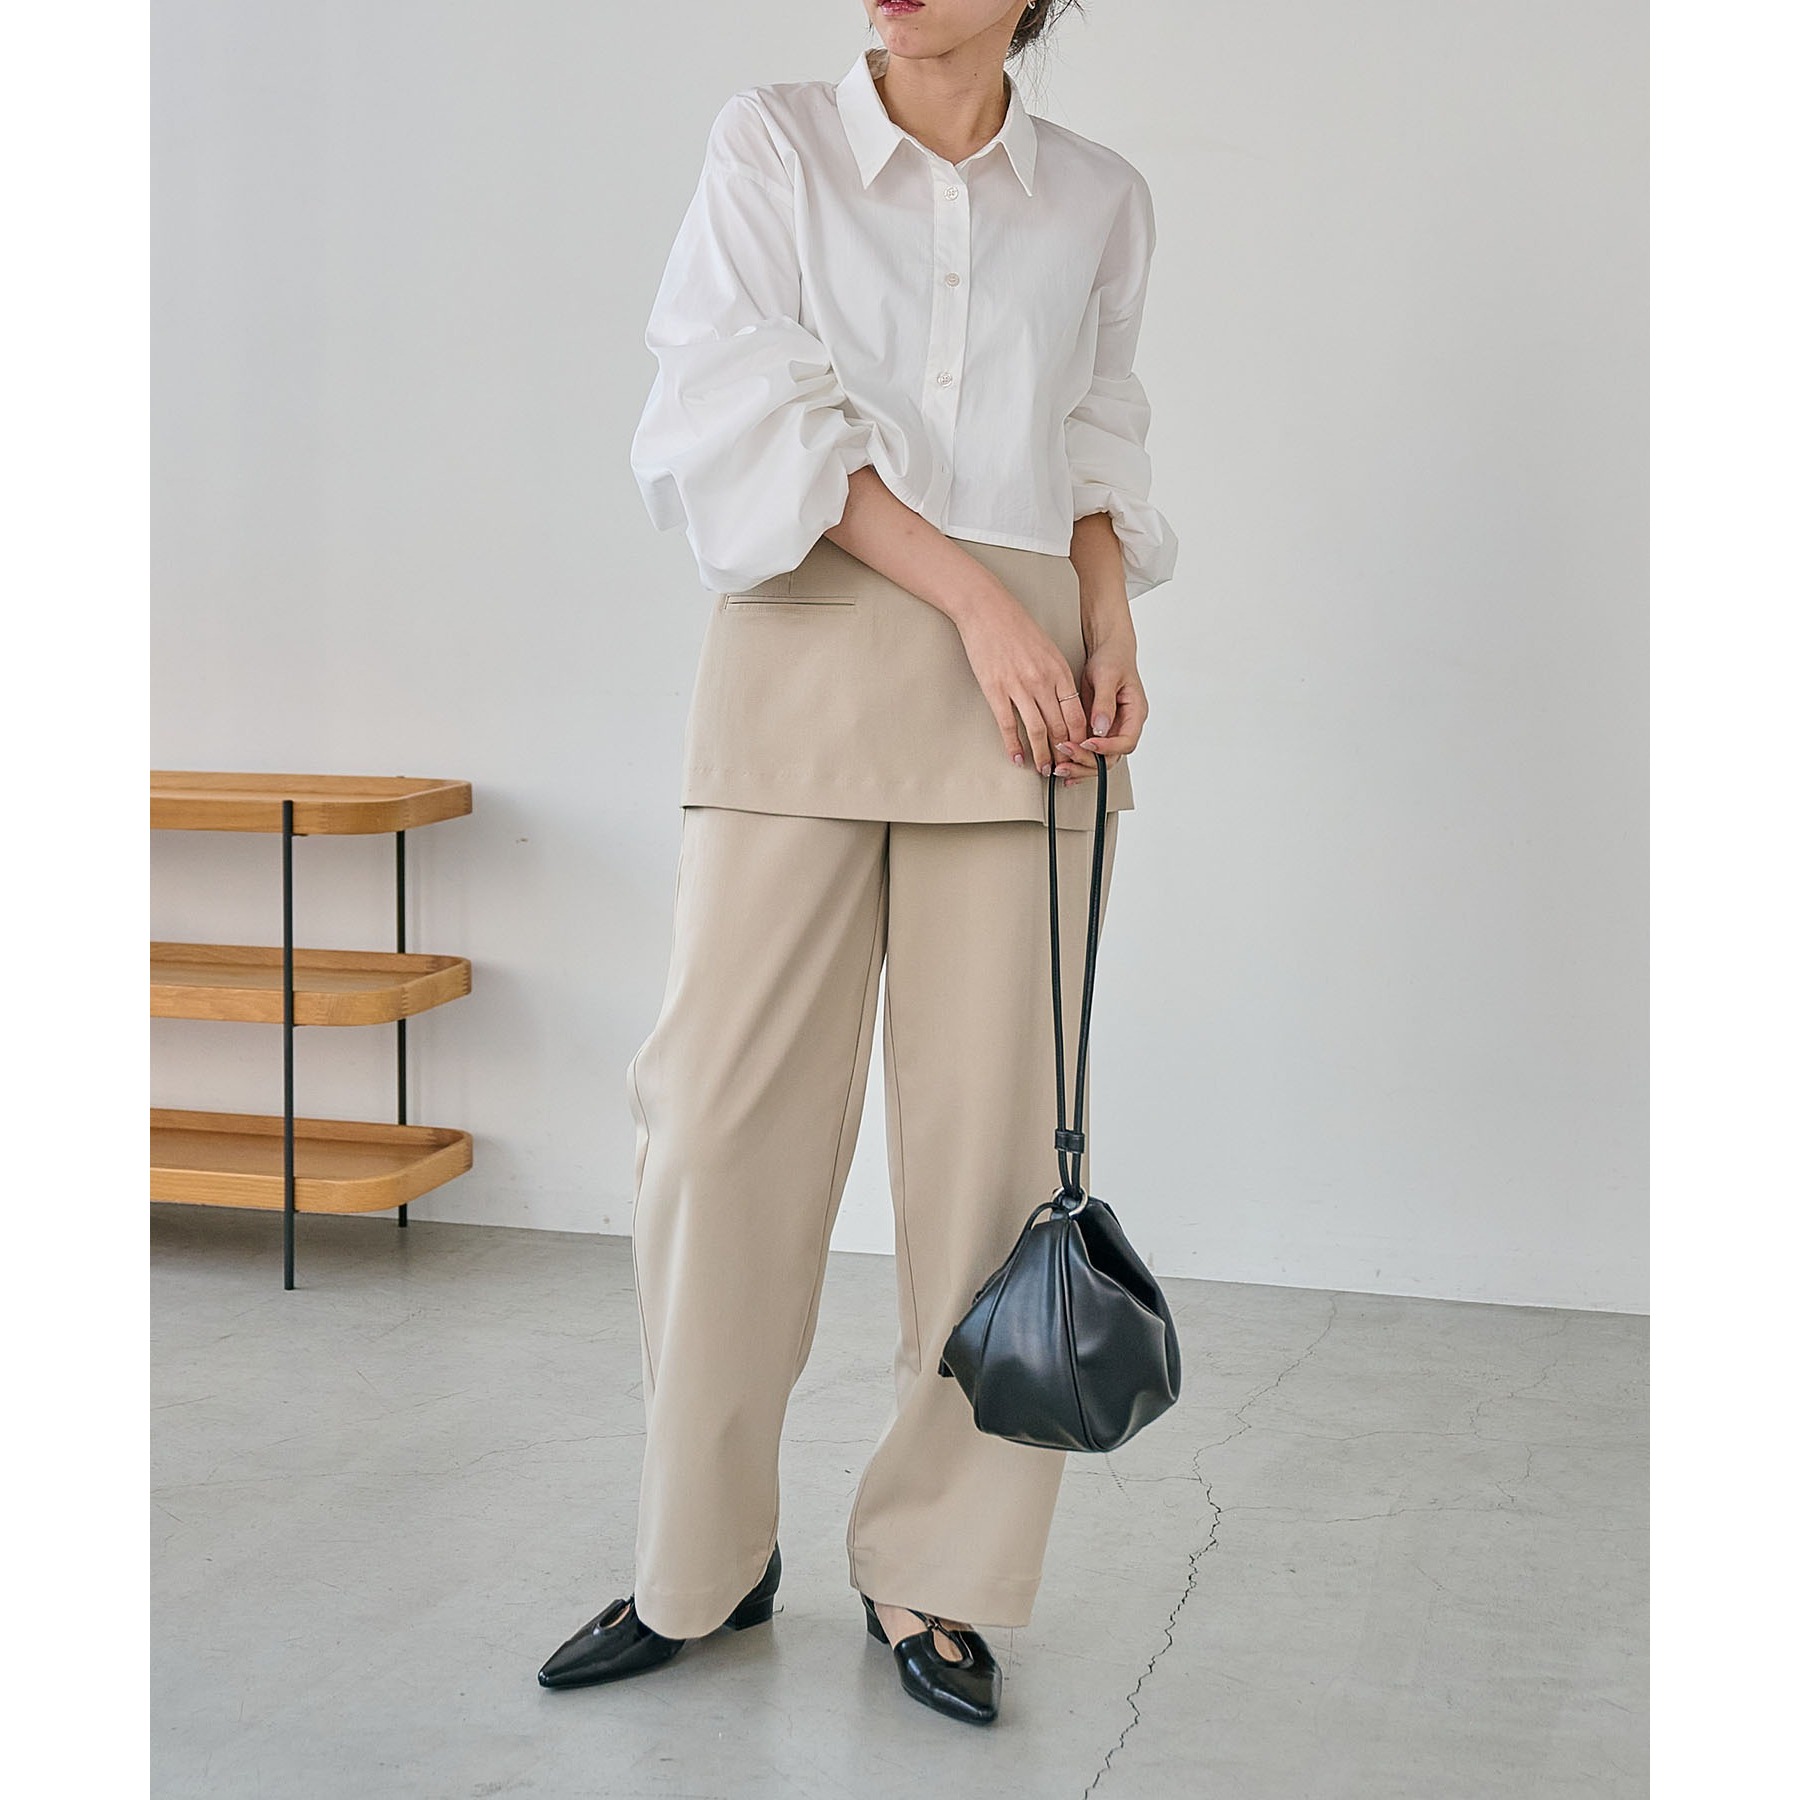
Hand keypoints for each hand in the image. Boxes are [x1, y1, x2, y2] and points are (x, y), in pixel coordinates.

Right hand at [952, 585, 1091, 778]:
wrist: (986, 609)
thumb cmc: (1015, 626)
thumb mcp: (1047, 648)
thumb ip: (1056, 676)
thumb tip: (1063, 703)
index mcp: (1059, 670)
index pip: (1077, 713)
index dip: (1080, 737)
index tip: (1081, 751)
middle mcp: (1043, 681)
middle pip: (1060, 727)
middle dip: (1065, 752)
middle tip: (1066, 769)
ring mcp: (1019, 687)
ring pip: (1037, 731)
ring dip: (1042, 756)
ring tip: (1044, 770)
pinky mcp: (996, 690)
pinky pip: (1008, 726)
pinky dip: (1014, 746)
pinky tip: (1017, 758)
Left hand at [1050, 629, 1148, 785]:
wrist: (1106, 652)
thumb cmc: (1112, 659)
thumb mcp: (1107, 676)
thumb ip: (1104, 703)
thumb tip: (1100, 727)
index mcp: (1135, 714)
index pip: (1126, 742)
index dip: (1107, 748)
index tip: (1087, 744)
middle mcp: (1125, 727)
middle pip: (1111, 757)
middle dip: (1087, 762)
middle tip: (1065, 757)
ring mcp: (1111, 731)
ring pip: (1099, 760)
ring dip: (1079, 766)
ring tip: (1058, 768)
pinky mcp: (1097, 731)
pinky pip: (1089, 752)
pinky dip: (1076, 761)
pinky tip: (1062, 767)